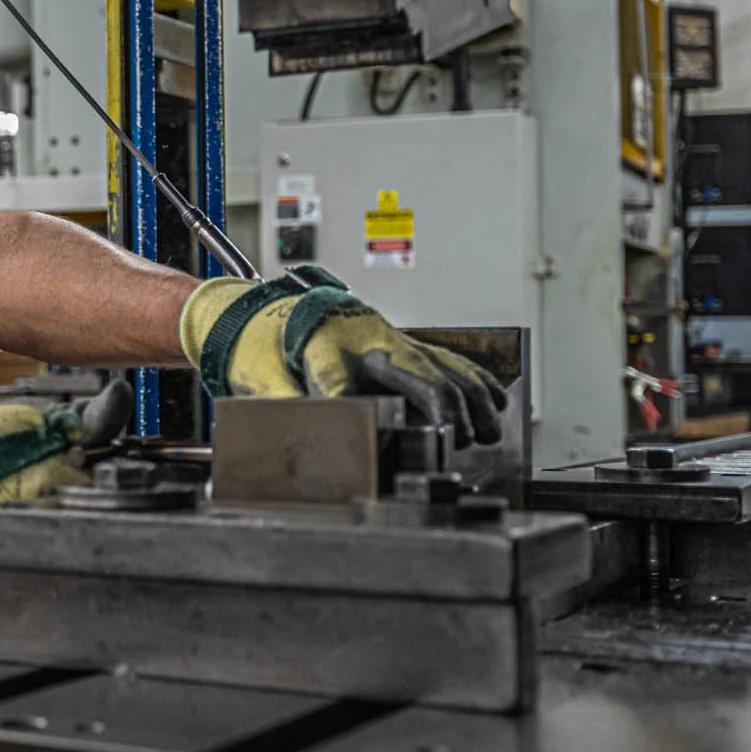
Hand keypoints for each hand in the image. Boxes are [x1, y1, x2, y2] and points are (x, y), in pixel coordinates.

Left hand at [179, 269, 507, 445]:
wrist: (262, 308)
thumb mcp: (258, 375)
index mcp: (324, 344)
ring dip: (470, 400)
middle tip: (456, 441)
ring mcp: (388, 338)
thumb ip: (278, 404)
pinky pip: (447, 360)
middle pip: (418, 371)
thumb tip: (296, 433)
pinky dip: (473, 381)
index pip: (340, 382)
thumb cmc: (260, 342)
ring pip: (443, 366)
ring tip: (485, 432)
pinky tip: (492, 401)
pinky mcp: (399, 343)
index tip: (374, 443)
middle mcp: (364, 338)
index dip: (359, 413)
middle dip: (444, 408)